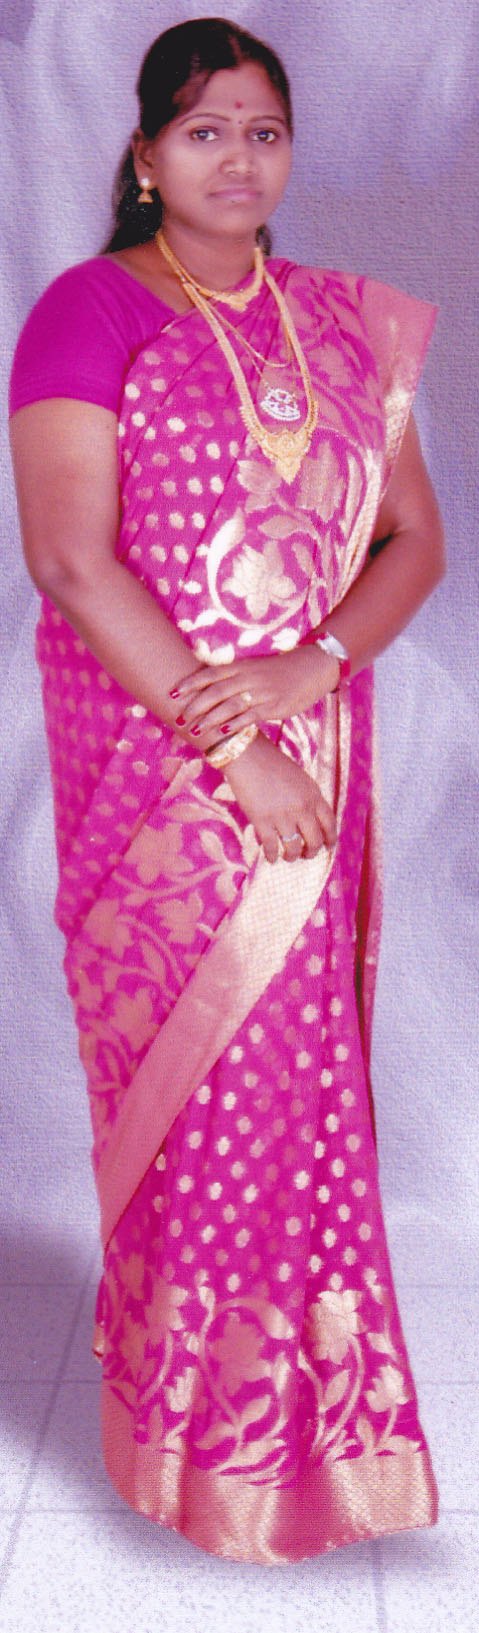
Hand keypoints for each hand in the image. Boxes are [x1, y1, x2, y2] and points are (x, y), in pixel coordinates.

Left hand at [169, 646, 338, 739]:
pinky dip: (235, 724)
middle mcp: (248, 678)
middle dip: (194, 706)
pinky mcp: (273, 706)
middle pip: (215, 692)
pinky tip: (222, 733)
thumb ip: (233, 678)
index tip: (171, 693)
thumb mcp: (254, 668)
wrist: (312, 668)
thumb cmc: (279, 671)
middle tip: (179, 719)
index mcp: (241, 666)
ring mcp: (261, 692)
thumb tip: (208, 689)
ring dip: (210, 719)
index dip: (189, 683)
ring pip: (229, 706)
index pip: (209, 674)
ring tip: (195, 731)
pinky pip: (250, 716)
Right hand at [222, 731, 336, 862]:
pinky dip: (272, 856)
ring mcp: (282, 816)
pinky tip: (271, 858)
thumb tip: (308, 821)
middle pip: (314, 840)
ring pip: (294, 848)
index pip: (329, 823)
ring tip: (288, 857)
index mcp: (313, 795)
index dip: (330, 838)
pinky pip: (271, 847)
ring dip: (292, 856)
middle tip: (306, 855)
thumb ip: (307, 798)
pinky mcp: (263, 822)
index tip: (328, 846)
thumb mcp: (300, 779)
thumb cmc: (271, 763)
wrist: (247, 756)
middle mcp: (302, 808)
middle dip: (311, 852)